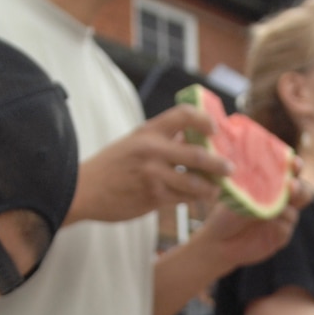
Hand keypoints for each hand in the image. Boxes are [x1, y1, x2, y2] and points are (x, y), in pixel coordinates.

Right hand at [68, 104, 229, 224]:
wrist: (83, 190)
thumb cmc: (110, 166)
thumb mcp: (134, 143)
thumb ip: (162, 139)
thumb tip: (192, 136)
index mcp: (148, 131)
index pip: (184, 115)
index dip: (205, 120)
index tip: (216, 129)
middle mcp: (153, 150)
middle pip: (197, 154)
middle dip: (218, 163)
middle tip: (230, 168)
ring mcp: (153, 174)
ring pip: (194, 182)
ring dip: (210, 188)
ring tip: (216, 190)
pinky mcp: (153, 197)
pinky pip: (182, 198)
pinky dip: (193, 198)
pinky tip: (197, 198)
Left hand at [191, 172, 308, 271]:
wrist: (219, 242)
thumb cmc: (224, 214)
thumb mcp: (235, 198)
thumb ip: (253, 191)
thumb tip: (264, 187)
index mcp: (272, 186)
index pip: (290, 173)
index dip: (295, 166)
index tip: (294, 163)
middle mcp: (281, 202)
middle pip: (303, 193)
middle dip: (300, 188)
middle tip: (291, 186)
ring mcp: (283, 220)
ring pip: (293, 213)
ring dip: (284, 209)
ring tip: (271, 209)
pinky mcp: (280, 236)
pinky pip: (286, 229)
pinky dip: (277, 225)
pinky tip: (266, 224)